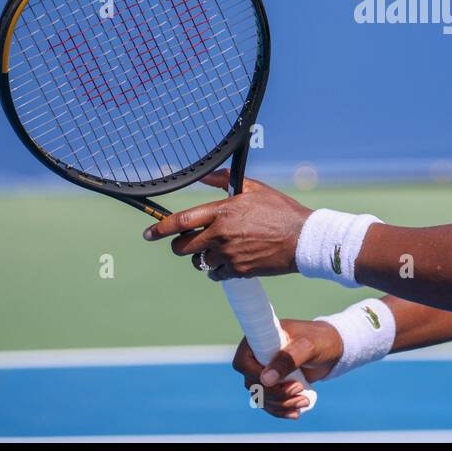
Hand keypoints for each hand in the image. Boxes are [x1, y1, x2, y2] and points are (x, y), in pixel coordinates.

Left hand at [142, 170, 312, 279]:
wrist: (303, 239)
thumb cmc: (281, 211)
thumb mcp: (254, 188)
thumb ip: (224, 181)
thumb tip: (203, 175)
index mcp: (223, 211)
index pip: (181, 222)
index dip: (159, 229)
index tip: (148, 234)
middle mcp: (222, 234)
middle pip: (183, 247)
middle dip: (179, 246)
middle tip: (185, 243)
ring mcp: (229, 255)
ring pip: (199, 262)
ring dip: (201, 258)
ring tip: (216, 250)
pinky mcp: (238, 271)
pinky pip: (215, 275)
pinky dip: (217, 270)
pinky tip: (229, 262)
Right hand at [234, 319, 341, 418]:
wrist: (332, 348)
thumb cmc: (320, 340)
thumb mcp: (308, 346)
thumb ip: (288, 359)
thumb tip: (266, 379)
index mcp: (259, 339)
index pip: (243, 362)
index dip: (255, 376)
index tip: (279, 380)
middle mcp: (257, 356)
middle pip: (252, 384)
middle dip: (275, 393)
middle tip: (299, 389)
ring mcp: (265, 372)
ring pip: (261, 397)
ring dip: (281, 404)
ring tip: (304, 401)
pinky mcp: (274, 384)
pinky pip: (269, 403)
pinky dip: (281, 410)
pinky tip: (295, 412)